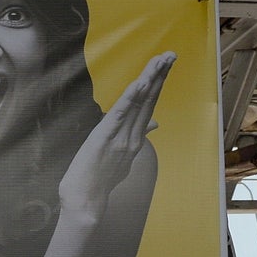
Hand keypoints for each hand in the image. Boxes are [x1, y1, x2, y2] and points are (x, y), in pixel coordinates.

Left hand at [58, 51, 174, 216]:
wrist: (86, 203)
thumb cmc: (99, 181)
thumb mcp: (122, 158)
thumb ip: (138, 138)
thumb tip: (154, 124)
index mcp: (134, 139)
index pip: (148, 106)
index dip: (158, 84)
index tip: (166, 64)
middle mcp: (132, 137)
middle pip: (149, 100)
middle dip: (160, 75)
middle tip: (171, 54)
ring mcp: (121, 138)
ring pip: (138, 104)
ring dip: (150, 80)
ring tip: (161, 60)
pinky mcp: (105, 139)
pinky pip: (120, 115)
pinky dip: (130, 98)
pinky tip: (139, 83)